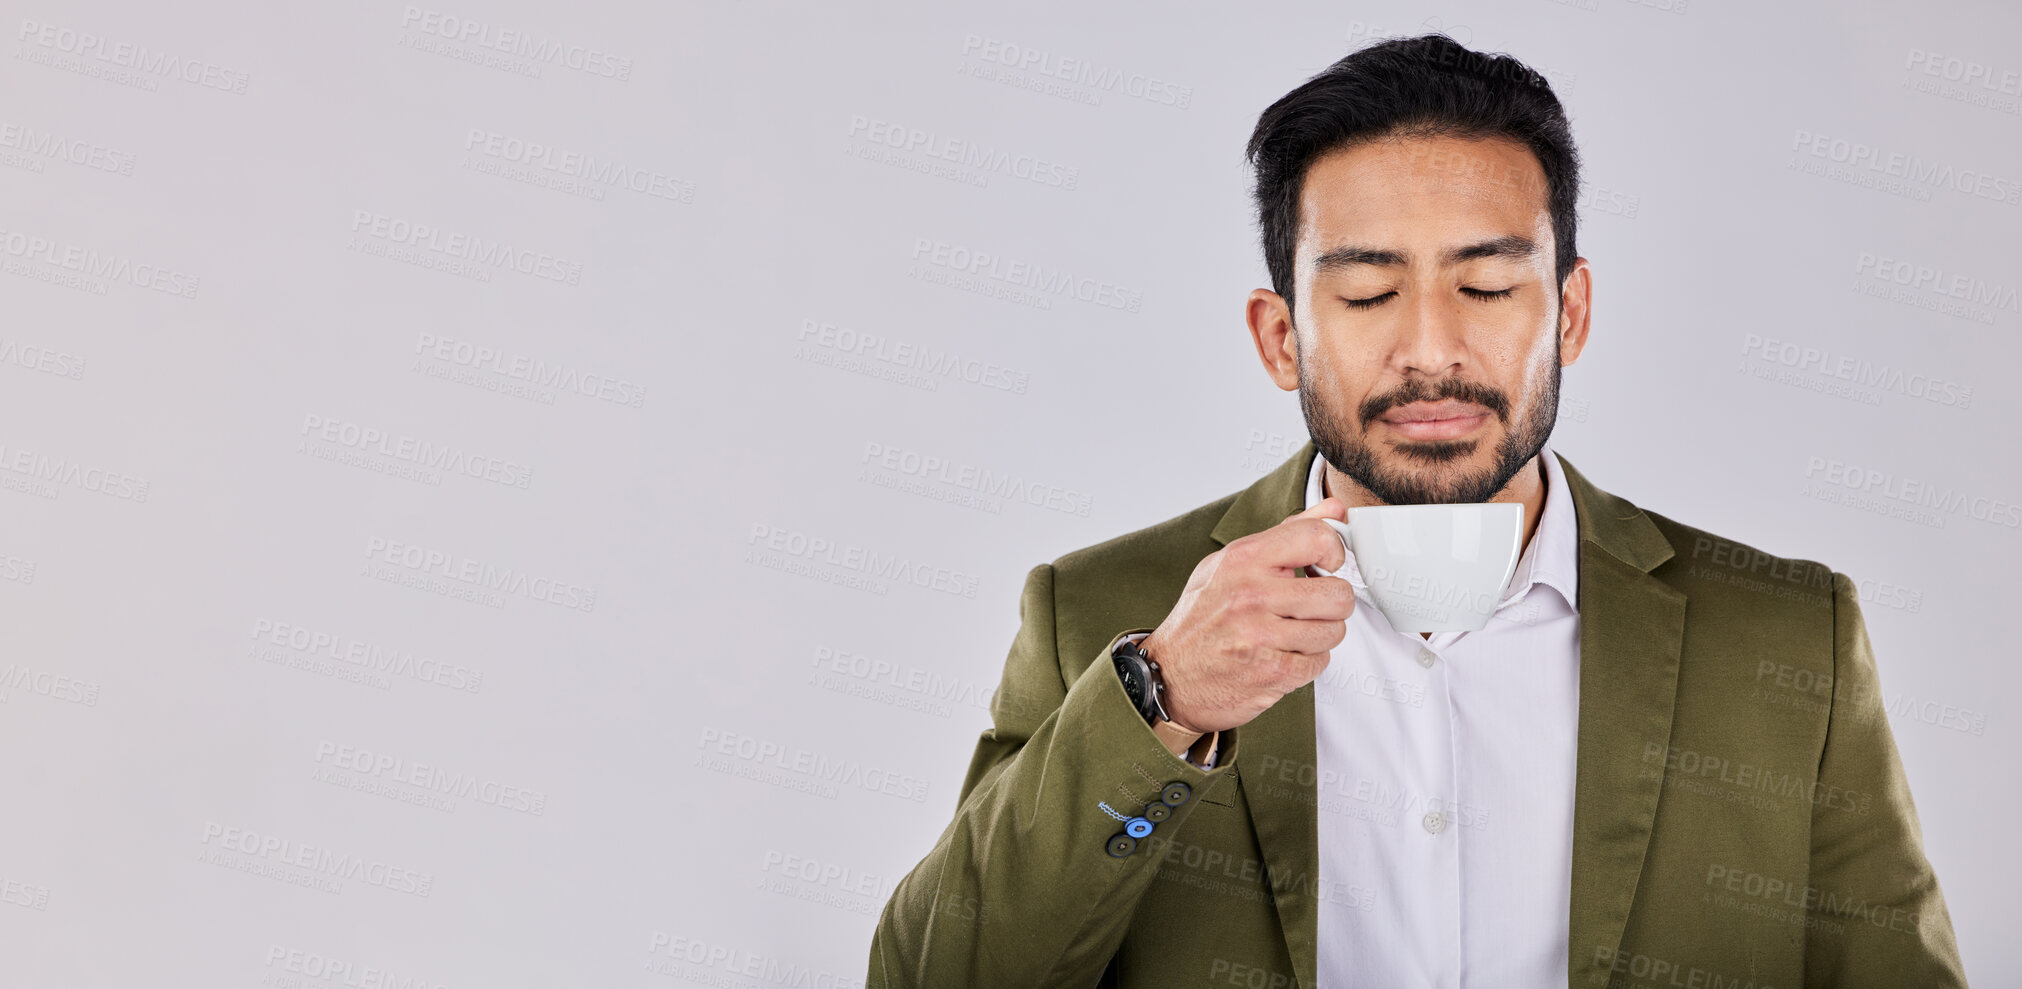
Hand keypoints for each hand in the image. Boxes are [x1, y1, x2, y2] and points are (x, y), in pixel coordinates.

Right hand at [1139, 497, 1356, 734]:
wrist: (1169, 673)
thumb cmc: (1201, 617)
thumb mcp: (1231, 563)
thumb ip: (1286, 534)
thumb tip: (1333, 509)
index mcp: (1242, 559)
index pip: (1316, 537)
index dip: (1334, 552)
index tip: (1327, 564)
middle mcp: (1251, 595)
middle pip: (1338, 593)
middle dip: (1331, 603)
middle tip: (1311, 607)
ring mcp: (1262, 636)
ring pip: (1334, 631)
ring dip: (1319, 635)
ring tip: (1292, 632)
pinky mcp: (1272, 672)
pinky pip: (1320, 662)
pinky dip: (1307, 661)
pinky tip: (1282, 653)